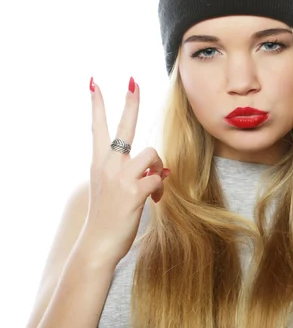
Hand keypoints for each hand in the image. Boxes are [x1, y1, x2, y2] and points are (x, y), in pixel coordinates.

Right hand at [78, 77, 168, 265]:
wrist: (97, 246)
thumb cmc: (106, 219)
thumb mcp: (112, 191)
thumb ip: (132, 175)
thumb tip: (162, 168)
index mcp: (99, 164)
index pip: (98, 128)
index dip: (98, 105)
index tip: (95, 83)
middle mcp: (107, 165)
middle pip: (123, 127)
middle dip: (130, 103)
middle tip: (133, 81)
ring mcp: (120, 177)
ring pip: (153, 154)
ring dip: (158, 169)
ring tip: (152, 188)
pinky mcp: (134, 191)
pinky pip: (159, 179)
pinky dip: (161, 189)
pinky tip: (153, 201)